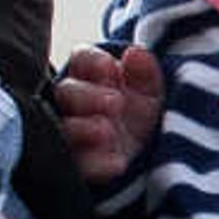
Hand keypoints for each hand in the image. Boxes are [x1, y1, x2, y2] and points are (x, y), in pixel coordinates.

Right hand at [53, 44, 164, 181]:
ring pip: (64, 129)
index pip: (81, 59)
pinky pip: (79, 166)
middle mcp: (76, 104)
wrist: (153, 159)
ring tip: (108, 131)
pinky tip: (117, 163)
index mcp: (92, 77)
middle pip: (66, 92)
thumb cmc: (144, 116)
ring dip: (83, 129)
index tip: (110, 68)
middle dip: (88, 96)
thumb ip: (145, 72)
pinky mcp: (80, 166)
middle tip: (116, 103)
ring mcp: (74, 136)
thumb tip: (134, 52)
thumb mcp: (152, 93)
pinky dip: (97, 164)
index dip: (92, 61)